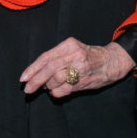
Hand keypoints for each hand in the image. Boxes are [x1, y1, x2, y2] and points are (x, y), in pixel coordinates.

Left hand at [20, 37, 134, 97]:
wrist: (112, 61)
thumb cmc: (89, 55)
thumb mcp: (73, 49)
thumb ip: (57, 57)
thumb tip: (37, 72)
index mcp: (69, 45)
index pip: (46, 57)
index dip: (33, 68)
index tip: (23, 78)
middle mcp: (74, 55)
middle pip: (49, 68)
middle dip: (35, 80)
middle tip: (27, 89)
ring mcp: (80, 68)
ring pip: (56, 80)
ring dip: (48, 86)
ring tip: (48, 86)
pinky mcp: (84, 81)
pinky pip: (64, 90)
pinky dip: (56, 92)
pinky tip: (56, 91)